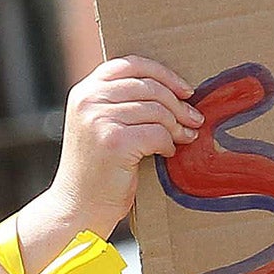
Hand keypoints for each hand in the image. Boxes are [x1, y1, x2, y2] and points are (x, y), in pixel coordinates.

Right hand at [40, 56, 200, 239]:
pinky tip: (166, 152)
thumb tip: (171, 90)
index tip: (184, 89)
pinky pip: (156, 132)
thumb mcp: (99, 125)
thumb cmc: (96, 170)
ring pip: (155, 110)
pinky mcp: (113, 141)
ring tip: (184, 138)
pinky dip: (168, 143)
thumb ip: (120, 103)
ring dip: (176, 126)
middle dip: (177, 103)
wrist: (78, 208)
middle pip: (148, 86)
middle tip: (194, 119)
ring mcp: (98, 119)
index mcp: (84, 91)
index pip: (130, 64)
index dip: (162, 73)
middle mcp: (88, 100)